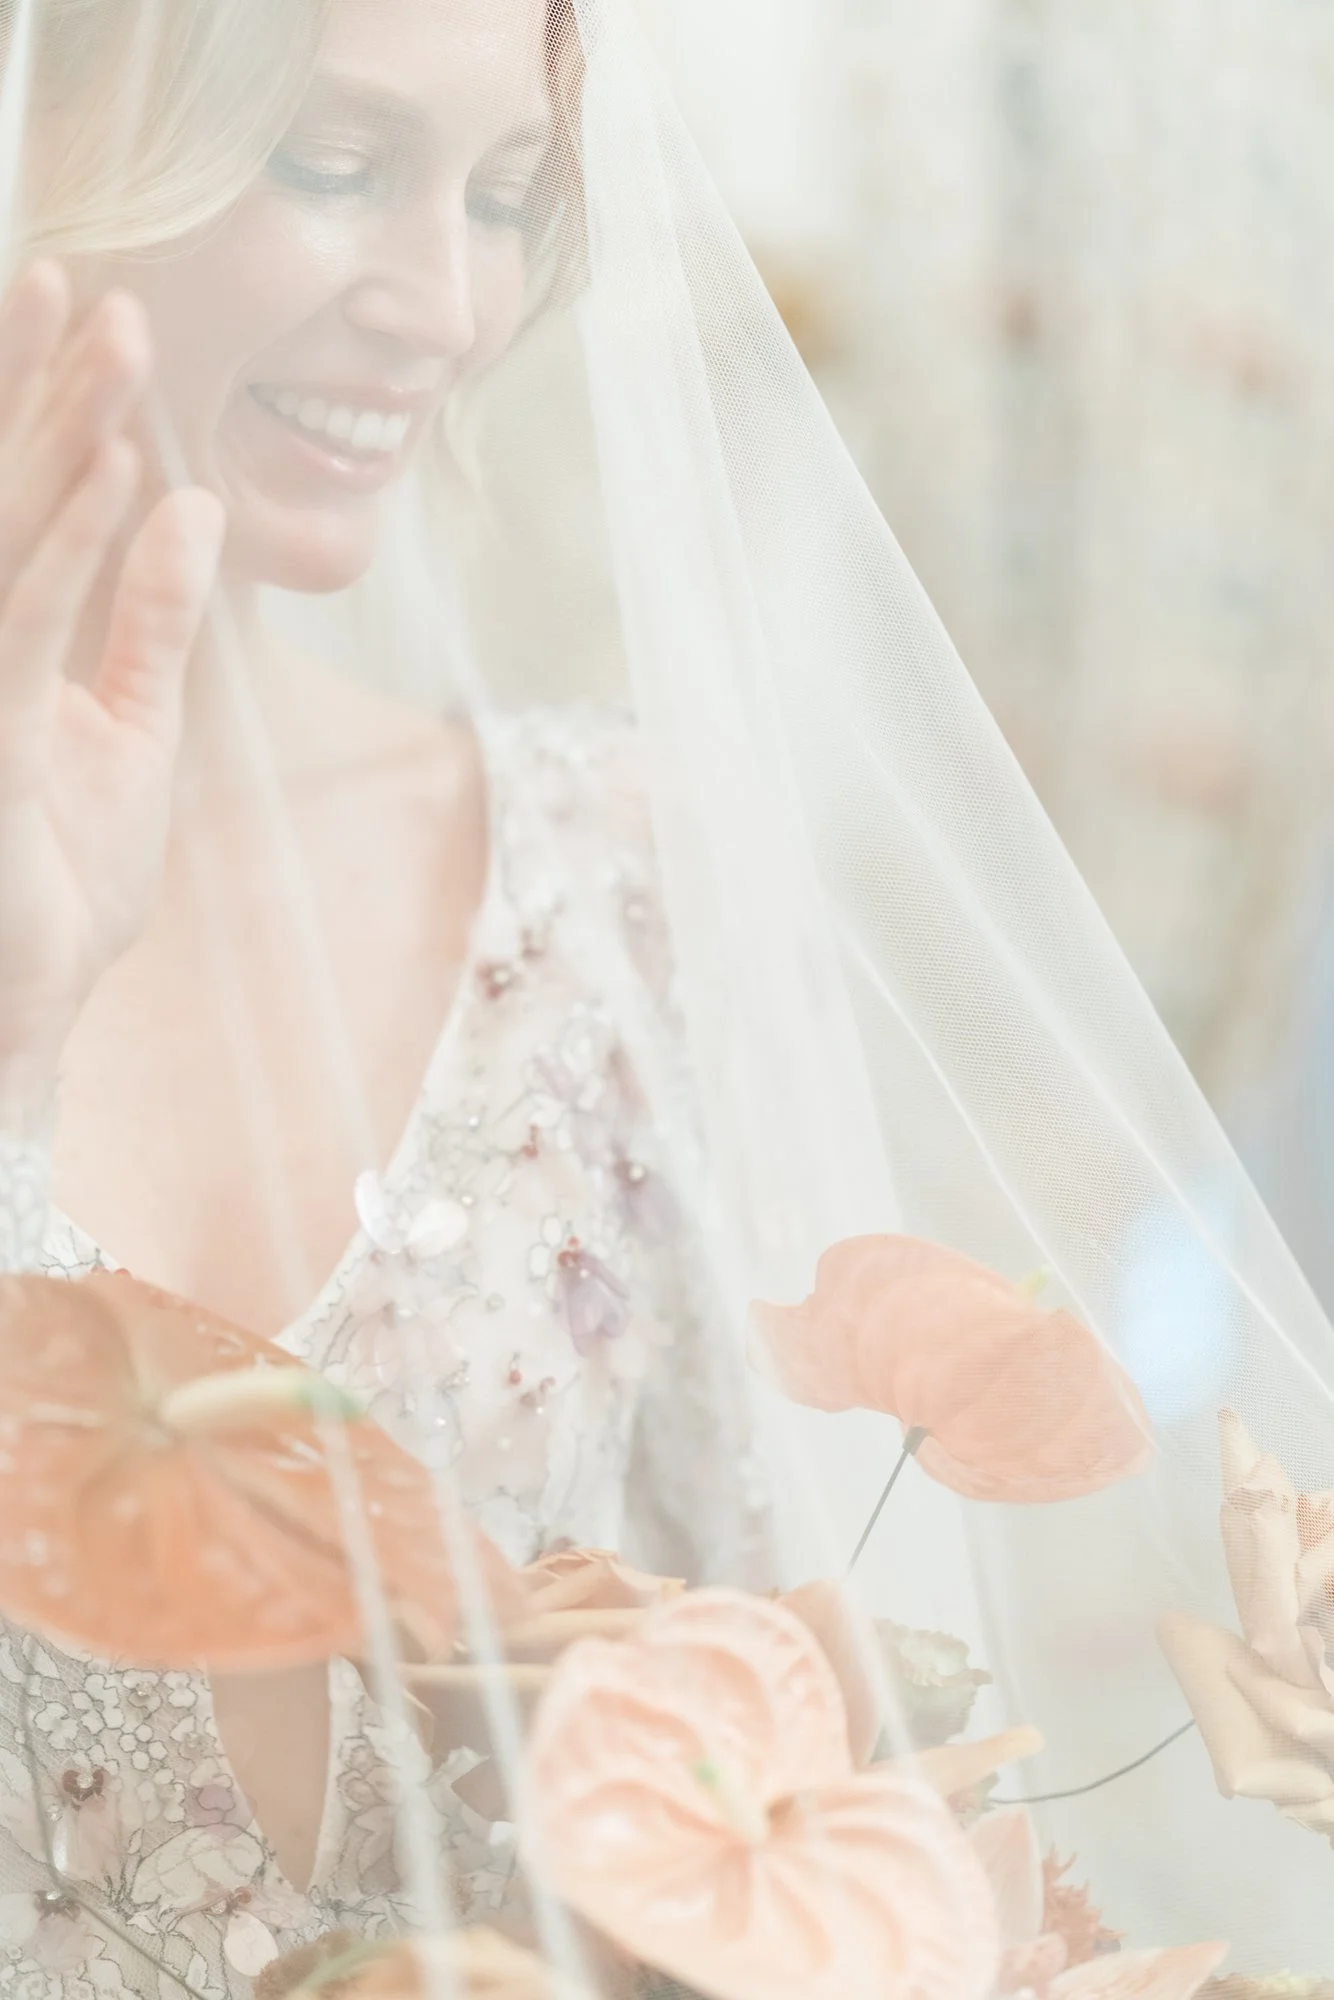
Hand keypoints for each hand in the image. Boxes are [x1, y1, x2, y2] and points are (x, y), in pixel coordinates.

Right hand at [0, 261, 224, 1115]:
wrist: (22, 1014)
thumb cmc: (58, 882)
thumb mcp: (132, 731)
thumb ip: (155, 619)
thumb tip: (189, 505)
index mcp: (6, 640)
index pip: (25, 502)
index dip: (50, 403)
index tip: (93, 310)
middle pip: (6, 494)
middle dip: (44, 386)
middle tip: (88, 278)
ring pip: (12, 536)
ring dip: (65, 437)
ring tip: (115, 341)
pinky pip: (28, 625)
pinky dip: (76, 550)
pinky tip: (124, 478)